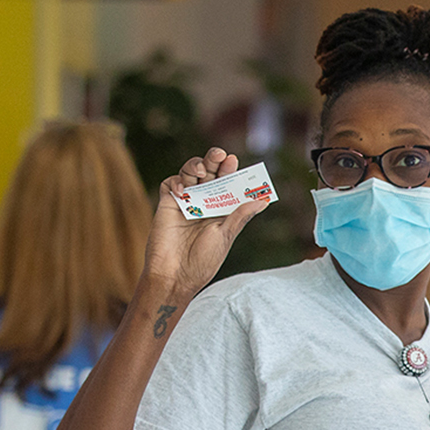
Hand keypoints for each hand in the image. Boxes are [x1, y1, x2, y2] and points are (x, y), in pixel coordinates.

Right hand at [147, 147, 270, 297]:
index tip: (233, 160)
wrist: (174, 275)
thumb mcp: (225, 235)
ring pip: (189, 174)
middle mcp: (203, 203)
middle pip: (209, 174)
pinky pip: (170, 184)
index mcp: (220, 210)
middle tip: (220, 154)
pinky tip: (183, 190)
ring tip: (201, 170)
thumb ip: (240, 216)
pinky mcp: (167, 204)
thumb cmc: (202, 260)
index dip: (230, 171)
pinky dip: (176, 181)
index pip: (227, 184)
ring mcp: (185, 202)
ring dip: (195, 166)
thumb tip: (262, 200)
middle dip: (214, 160)